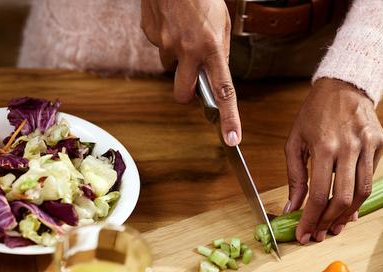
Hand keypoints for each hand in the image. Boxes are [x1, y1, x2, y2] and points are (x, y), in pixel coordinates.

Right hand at [141, 0, 240, 145]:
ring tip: (183, 31)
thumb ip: (221, 51)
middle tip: (193, 78)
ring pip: (170, 65)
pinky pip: (159, 46)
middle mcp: (187, 50)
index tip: (232, 138)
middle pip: (183, 93)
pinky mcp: (150, 35)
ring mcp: (165, 44)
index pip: (223, 92)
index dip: (229, 118)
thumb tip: (217, 71)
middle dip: (187, 92)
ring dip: (177, 57)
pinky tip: (172, 21)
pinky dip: (166, 38)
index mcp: (211, 48)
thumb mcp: (223, 23)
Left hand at [284, 78, 382, 242]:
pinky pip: (371, 178)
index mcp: (324, 145)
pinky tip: (348, 206)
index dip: (311, 219)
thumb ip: (294, 177)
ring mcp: (368, 145)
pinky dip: (359, 196)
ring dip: (347, 214)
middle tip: (320, 233)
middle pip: (343, 198)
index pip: (318, 193)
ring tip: (335, 225)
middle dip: (330, 222)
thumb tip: (293, 209)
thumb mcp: (296, 141)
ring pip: (362, 192)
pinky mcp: (380, 143)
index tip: (304, 234)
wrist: (345, 85)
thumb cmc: (315, 113)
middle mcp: (349, 146)